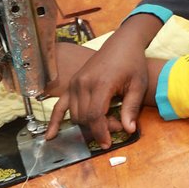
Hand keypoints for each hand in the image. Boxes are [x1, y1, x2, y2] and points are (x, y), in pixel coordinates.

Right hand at [47, 18, 160, 145]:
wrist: (122, 44)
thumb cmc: (133, 64)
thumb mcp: (138, 85)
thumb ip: (131, 108)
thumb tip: (129, 130)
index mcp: (101, 83)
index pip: (95, 115)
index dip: (101, 132)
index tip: (107, 143)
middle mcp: (83, 83)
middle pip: (85, 117)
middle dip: (98, 128)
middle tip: (117, 125)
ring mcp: (75, 83)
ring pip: (75, 115)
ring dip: (88, 124)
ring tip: (108, 121)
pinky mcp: (72, 84)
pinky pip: (60, 105)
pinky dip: (54, 121)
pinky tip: (50, 136)